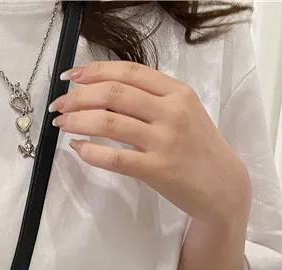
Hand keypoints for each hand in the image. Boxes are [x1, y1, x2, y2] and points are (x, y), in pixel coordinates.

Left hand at [50, 61, 250, 225]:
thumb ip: (150, 100)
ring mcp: (165, 140)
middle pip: (114, 94)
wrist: (222, 185)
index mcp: (177, 92)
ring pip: (109, 123)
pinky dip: (90, 151)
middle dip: (78, 98)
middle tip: (59, 105)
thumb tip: (102, 93)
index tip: (71, 77)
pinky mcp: (157, 170)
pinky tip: (77, 148)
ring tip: (62, 124)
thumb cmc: (196, 148)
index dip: (95, 71)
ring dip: (78, 121)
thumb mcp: (182, 112)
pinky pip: (114, 158)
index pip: (129, 72)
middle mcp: (171, 111)